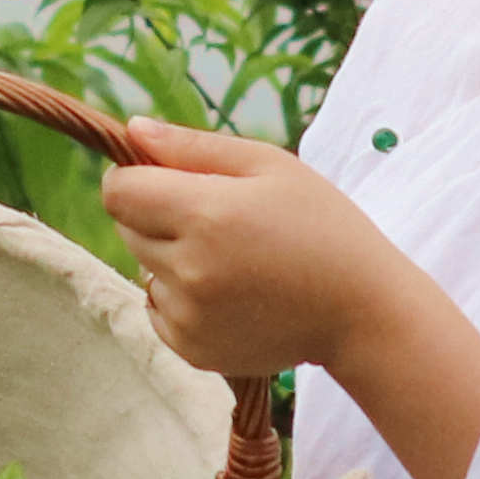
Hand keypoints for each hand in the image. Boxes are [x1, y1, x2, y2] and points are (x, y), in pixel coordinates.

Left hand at [102, 121, 408, 380]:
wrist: (361, 312)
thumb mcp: (270, 166)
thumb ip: (193, 146)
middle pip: (126, 229)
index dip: (135, 179)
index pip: (118, 192)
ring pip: (143, 270)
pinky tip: (231, 292)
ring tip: (232, 260)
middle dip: (156, 215)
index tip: (164, 179)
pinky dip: (182, 299)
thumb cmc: (322, 225)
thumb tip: (132, 130)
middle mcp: (187, 270)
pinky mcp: (192, 349)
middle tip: (215, 219)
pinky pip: (159, 310)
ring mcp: (188, 315)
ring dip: (171, 259)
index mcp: (205, 215)